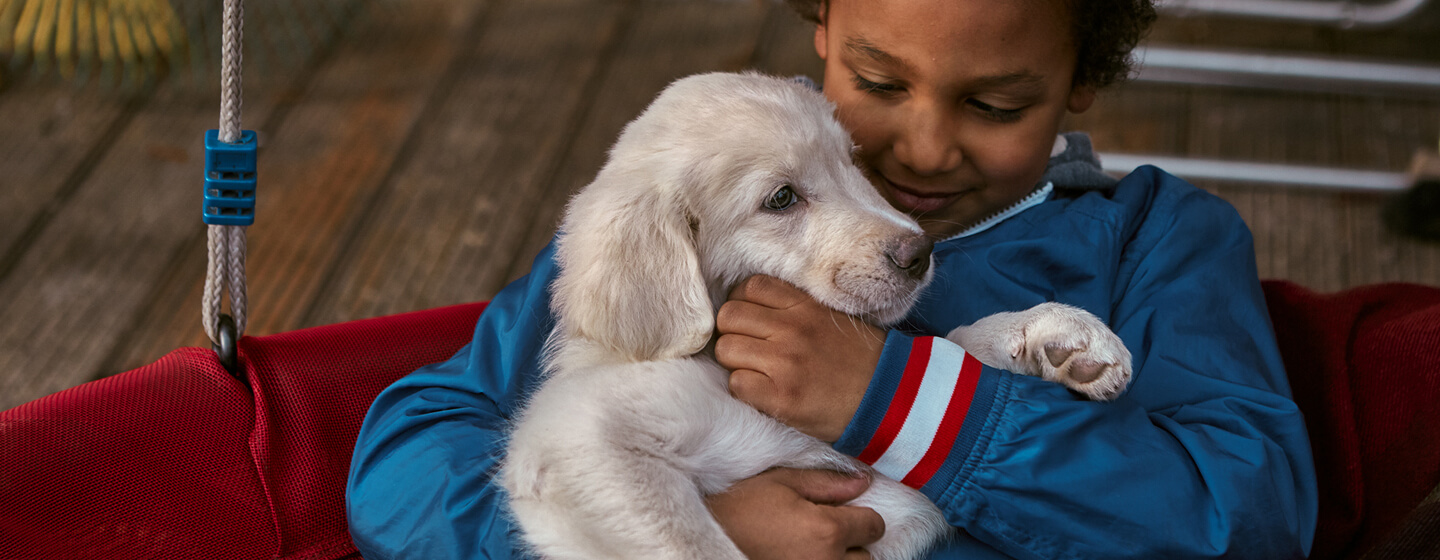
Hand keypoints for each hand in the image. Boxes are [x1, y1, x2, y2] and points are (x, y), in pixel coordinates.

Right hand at [707, 468, 884, 559]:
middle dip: (852, 542)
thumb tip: (863, 483)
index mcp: (826, 530)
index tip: (846, 513)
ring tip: (812, 547)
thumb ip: (826, 483)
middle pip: (866, 556)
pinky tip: (801, 556)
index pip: (874, 526)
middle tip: (824, 531)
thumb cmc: (739, 507)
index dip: (863, 516)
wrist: (702, 535)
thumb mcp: (781, 482)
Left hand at [716, 275, 885, 441]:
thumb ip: (796, 308)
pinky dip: (745, 389)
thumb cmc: (863, 360)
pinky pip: (736, 384)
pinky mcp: (781, 397)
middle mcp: (792, 328)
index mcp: (805, 306)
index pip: (749, 287)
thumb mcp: (833, 318)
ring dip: (735, 362)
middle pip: (729, 316)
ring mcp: (785, 363)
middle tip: (749, 349)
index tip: (752, 321)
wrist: (892, 399)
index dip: (743, 304)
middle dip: (733, 333)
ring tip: (756, 372)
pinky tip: (764, 392)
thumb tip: (755, 307)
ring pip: (726, 349)